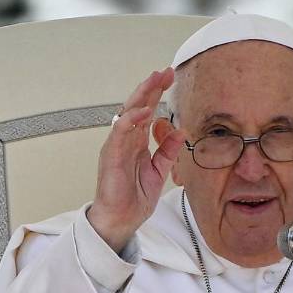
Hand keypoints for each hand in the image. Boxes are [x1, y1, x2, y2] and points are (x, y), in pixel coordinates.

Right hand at [88, 68, 186, 251]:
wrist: (121, 220)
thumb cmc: (133, 198)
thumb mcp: (159, 171)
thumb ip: (168, 151)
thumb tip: (181, 132)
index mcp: (136, 143)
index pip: (147, 111)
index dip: (157, 94)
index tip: (170, 78)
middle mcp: (125, 140)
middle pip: (137, 106)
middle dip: (151, 87)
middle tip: (164, 72)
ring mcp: (116, 146)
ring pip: (127, 113)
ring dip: (141, 96)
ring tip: (154, 81)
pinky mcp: (111, 155)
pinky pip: (120, 132)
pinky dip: (132, 119)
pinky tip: (145, 110)